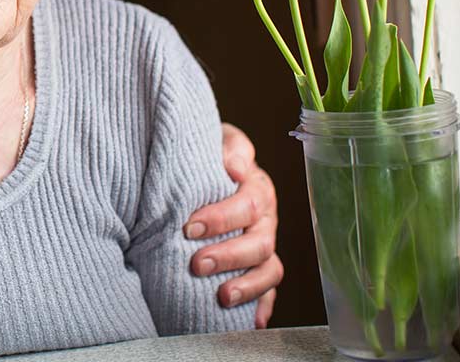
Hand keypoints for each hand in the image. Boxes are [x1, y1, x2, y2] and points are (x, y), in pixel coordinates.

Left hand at [185, 122, 282, 328]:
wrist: (201, 168)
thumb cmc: (207, 154)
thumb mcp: (217, 138)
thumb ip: (230, 146)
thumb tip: (235, 167)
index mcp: (257, 187)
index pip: (248, 204)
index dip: (221, 218)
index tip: (190, 226)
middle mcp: (265, 219)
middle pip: (259, 242)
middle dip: (228, 256)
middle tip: (196, 263)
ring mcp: (264, 245)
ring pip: (268, 269)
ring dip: (247, 285)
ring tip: (222, 296)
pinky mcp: (258, 267)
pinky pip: (269, 291)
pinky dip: (262, 306)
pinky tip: (251, 321)